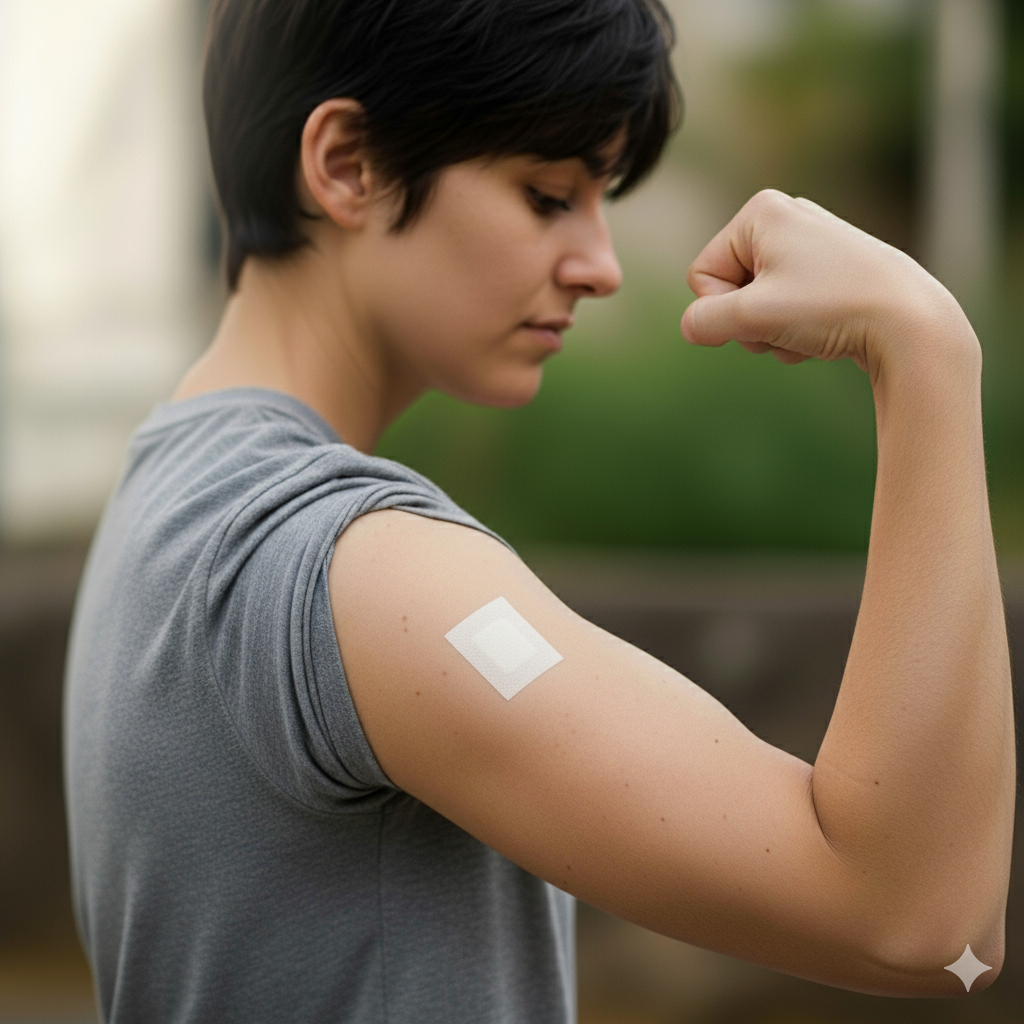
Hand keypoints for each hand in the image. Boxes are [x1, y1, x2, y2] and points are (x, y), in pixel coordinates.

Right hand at [680, 190, 971, 377]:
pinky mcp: (830, 268)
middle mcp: (785, 215)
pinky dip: (796, 327)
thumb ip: (705, 321)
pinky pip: (786, 305)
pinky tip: (826, 332)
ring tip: (812, 330)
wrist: (910, 323)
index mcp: (760, 210)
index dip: (722, 308)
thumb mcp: (752, 317)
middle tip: (788, 326)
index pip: (701, 274)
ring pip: (758, 303)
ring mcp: (810, 241)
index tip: (764, 313)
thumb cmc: (831, 308)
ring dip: (773, 330)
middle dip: (750, 321)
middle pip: (729, 288)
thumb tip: (691, 326)